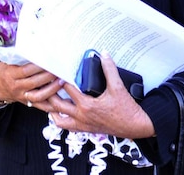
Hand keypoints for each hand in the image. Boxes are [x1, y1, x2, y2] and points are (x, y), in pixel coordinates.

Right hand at [0, 61, 57, 104]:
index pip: (26, 70)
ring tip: (61, 82)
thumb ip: (21, 59)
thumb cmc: (5, 70)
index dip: (38, 66)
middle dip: (48, 76)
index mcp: (10, 74)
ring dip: (52, 89)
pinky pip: (40, 106)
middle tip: (59, 69)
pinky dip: (51, 105)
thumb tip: (39, 51)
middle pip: (34, 82)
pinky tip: (61, 100)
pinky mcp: (27, 103)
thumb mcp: (8, 62)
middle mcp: (16, 86)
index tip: (48, 60)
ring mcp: (22, 96)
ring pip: (38, 95)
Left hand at [32, 53, 153, 139]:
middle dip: (50, 93)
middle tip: (48, 82)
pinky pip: (66, 126)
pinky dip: (60, 119)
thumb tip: (104, 55)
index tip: (56, 69)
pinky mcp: (85, 129)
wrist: (135, 126)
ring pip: (58, 119)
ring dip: (51, 109)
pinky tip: (59, 112)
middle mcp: (81, 116)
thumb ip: (109, 70)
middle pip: (57, 104)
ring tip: (48, 97)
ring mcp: (82, 124)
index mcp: (87, 105)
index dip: (61, 78)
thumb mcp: (118, 87)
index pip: (67, 89)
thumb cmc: (127, 110)